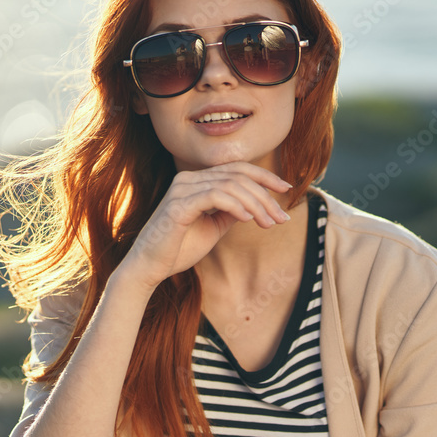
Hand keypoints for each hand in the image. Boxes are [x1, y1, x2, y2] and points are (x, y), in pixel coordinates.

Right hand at [116, 161, 292, 292]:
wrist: (150, 268)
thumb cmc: (179, 248)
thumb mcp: (214, 227)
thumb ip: (231, 212)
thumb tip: (257, 204)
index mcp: (196, 180)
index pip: (236, 169)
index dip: (264, 176)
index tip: (286, 188)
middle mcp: (188, 179)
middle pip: (238, 175)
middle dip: (265, 195)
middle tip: (281, 217)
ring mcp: (182, 189)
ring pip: (230, 185)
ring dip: (255, 204)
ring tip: (268, 223)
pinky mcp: (178, 205)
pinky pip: (215, 196)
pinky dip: (237, 206)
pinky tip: (249, 219)